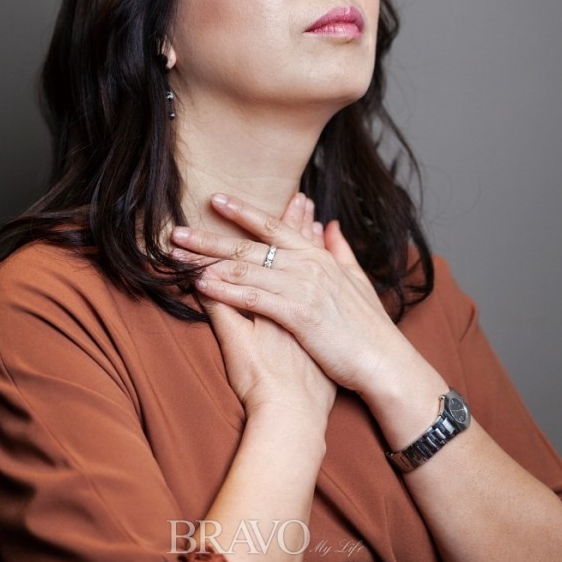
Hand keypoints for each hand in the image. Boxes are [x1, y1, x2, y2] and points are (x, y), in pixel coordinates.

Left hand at [171, 192, 444, 425]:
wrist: (384, 361)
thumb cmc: (369, 326)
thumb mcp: (357, 280)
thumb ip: (340, 250)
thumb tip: (330, 225)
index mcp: (318, 256)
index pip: (273, 226)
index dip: (242, 212)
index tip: (214, 200)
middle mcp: (308, 264)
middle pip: (249, 245)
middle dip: (209, 237)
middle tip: (177, 230)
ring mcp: (303, 287)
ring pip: (245, 267)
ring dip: (207, 261)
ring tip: (177, 256)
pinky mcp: (298, 313)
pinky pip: (253, 296)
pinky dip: (225, 289)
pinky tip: (201, 284)